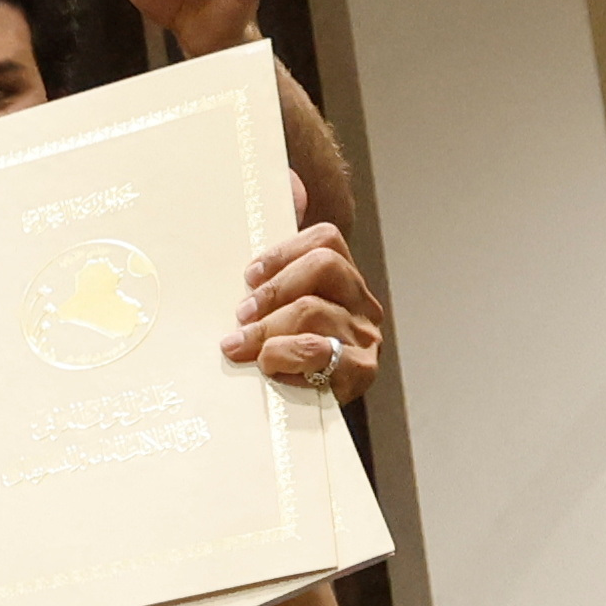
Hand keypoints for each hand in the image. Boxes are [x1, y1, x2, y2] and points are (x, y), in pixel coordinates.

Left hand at [219, 217, 378, 404]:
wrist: (301, 422)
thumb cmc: (280, 359)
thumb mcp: (270, 313)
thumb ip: (272, 267)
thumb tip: (287, 183)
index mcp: (342, 282)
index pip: (325, 240)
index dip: (282, 252)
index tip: (248, 277)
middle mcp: (361, 304)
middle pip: (324, 266)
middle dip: (274, 291)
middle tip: (241, 316)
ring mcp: (364, 337)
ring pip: (314, 310)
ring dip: (267, 330)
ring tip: (241, 348)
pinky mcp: (359, 373)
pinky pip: (320, 352)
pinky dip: (285, 357)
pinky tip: (268, 368)